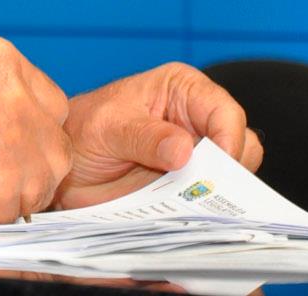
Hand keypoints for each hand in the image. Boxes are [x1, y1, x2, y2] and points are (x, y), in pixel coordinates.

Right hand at [0, 34, 72, 224]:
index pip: (47, 97)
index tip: (8, 135)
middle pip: (56, 135)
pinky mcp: (7, 190)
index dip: (29, 121)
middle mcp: (19, 98)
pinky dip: (2, 208)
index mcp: (2, 60)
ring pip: (47, 174)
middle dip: (33, 152)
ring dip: (22, 183)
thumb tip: (11, 107)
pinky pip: (24, 206)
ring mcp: (19, 145)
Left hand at [53, 62, 263, 209]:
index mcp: (182, 88)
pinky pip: (216, 200)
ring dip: (218, 196)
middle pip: (241, 148)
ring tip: (193, 210)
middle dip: (227, 175)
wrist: (66, 166)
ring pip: (235, 179)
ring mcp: (199, 153)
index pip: (225, 112)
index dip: (228, 141)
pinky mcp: (194, 183)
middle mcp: (198, 118)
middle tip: (204, 196)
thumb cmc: (82, 131)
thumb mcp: (106, 129)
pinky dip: (207, 211)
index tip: (216, 169)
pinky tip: (187, 218)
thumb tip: (184, 150)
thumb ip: (143, 137)